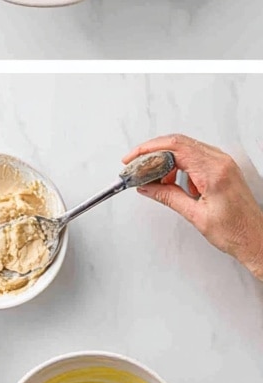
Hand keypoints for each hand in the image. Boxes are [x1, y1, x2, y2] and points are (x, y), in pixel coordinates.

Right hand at [123, 135, 262, 279]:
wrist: (256, 239)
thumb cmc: (235, 232)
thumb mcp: (195, 216)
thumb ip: (168, 197)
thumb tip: (146, 187)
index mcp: (214, 172)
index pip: (175, 148)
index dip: (148, 151)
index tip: (133, 160)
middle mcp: (220, 162)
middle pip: (178, 143)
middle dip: (153, 153)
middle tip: (136, 166)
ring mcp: (223, 163)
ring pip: (185, 148)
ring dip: (166, 160)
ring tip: (156, 180)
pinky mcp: (222, 168)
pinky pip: (195, 157)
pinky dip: (179, 165)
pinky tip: (174, 183)